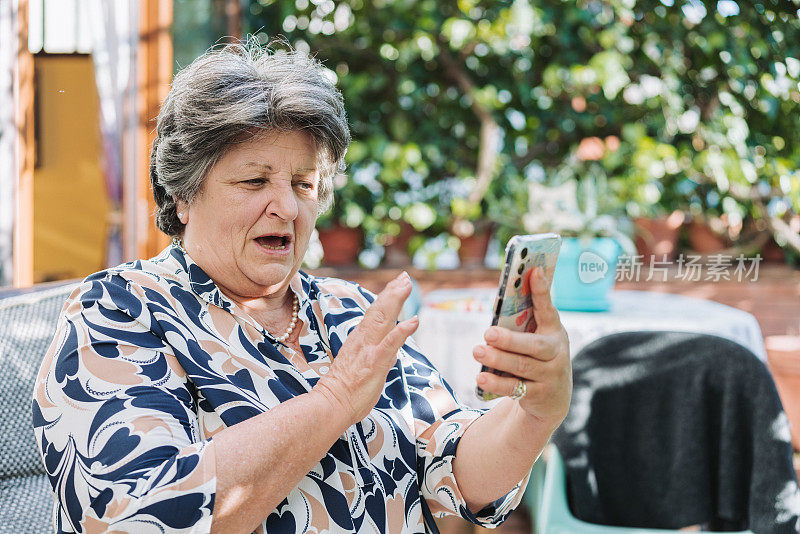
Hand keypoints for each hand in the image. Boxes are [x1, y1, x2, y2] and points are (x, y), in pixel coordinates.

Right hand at [314, 272, 418, 425]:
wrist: (332, 404)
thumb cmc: (345, 389)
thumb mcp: (360, 364)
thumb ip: (375, 352)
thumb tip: (390, 348)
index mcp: (360, 340)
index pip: (374, 313)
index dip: (386, 297)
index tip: (397, 283)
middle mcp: (363, 340)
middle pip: (379, 310)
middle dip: (393, 292)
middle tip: (405, 277)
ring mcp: (369, 350)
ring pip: (383, 319)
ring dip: (396, 301)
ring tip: (407, 285)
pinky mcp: (375, 363)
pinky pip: (390, 344)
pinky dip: (402, 331)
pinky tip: (414, 321)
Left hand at [473, 268, 571, 430]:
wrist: (553, 399)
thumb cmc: (536, 358)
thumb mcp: (535, 339)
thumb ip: (522, 324)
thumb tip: (497, 305)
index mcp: (554, 331)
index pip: (548, 309)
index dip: (542, 291)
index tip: (534, 271)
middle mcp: (556, 352)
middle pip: (533, 345)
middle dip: (510, 339)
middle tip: (488, 333)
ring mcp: (550, 375)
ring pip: (522, 366)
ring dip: (498, 359)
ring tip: (477, 351)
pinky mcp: (539, 395)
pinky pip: (515, 388)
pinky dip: (497, 383)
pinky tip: (481, 378)